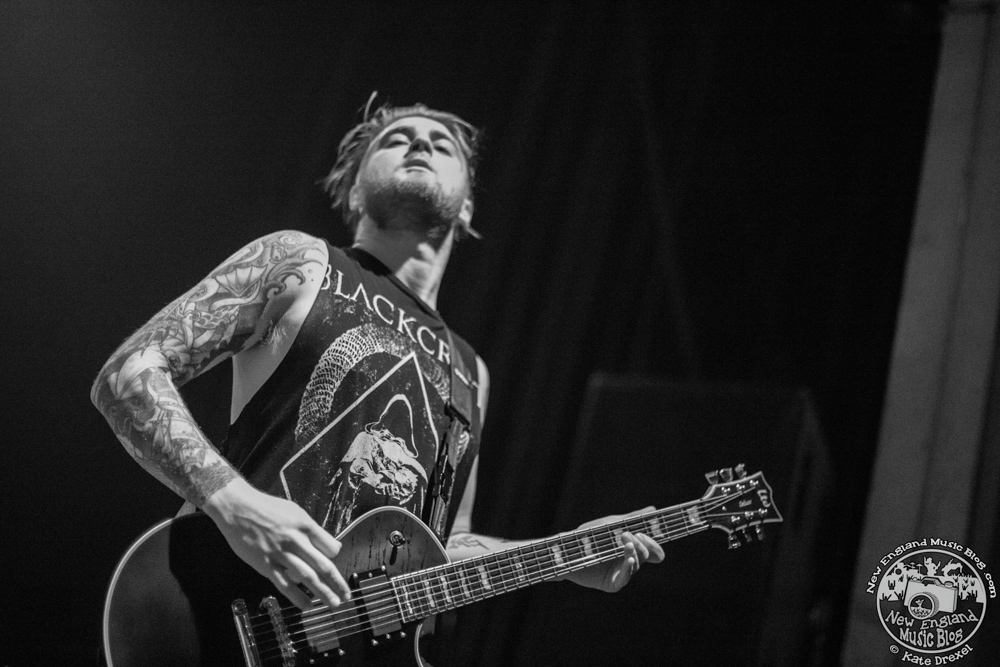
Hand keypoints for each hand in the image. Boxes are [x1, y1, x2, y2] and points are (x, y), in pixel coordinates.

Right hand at [202, 478, 351, 609]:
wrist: (237, 507)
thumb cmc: (266, 507)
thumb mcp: (294, 511)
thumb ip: (312, 529)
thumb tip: (332, 546)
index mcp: (304, 525)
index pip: (329, 547)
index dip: (335, 558)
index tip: (335, 565)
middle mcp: (295, 540)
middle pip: (322, 565)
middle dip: (337, 583)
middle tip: (346, 595)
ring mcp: (280, 553)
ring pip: (307, 577)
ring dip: (323, 592)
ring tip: (333, 603)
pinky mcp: (265, 564)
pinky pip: (284, 584)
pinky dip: (297, 597)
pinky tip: (307, 605)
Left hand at [563, 507, 664, 592]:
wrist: (566, 550)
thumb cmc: (587, 537)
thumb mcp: (610, 525)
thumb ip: (630, 519)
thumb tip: (653, 510)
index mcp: (631, 549)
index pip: (652, 550)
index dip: (655, 543)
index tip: (652, 531)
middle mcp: (628, 562)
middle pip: (647, 556)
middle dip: (644, 544)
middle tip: (634, 534)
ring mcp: (621, 573)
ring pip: (637, 564)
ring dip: (634, 551)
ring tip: (626, 540)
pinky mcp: (611, 583)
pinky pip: (625, 578)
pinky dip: (629, 568)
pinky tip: (630, 559)